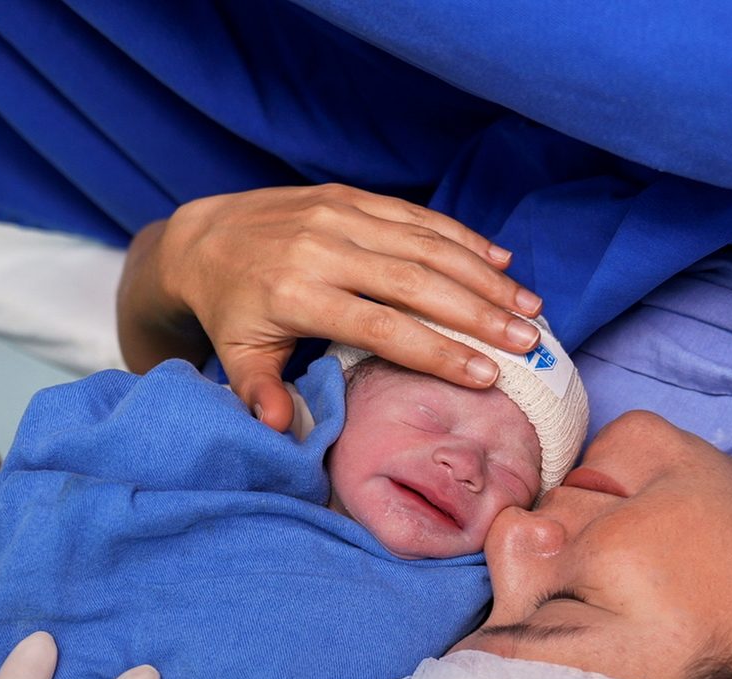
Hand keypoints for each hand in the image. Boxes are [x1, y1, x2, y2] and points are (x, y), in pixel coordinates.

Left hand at [117, 183, 543, 431]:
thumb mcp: (236, 356)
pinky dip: (463, 237)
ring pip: (426, 245)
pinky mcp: (351, 196)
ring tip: (530, 307)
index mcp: (297, 294)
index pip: (381, 326)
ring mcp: (341, 215)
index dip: (437, 351)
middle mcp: (324, 248)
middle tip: (528, 342)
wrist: (201, 236)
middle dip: (480, 314)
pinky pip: (416, 215)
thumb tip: (279, 429)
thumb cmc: (229, 311)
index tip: (485, 375)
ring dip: (484, 276)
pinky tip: (502, 259)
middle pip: (417, 283)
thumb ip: (259, 390)